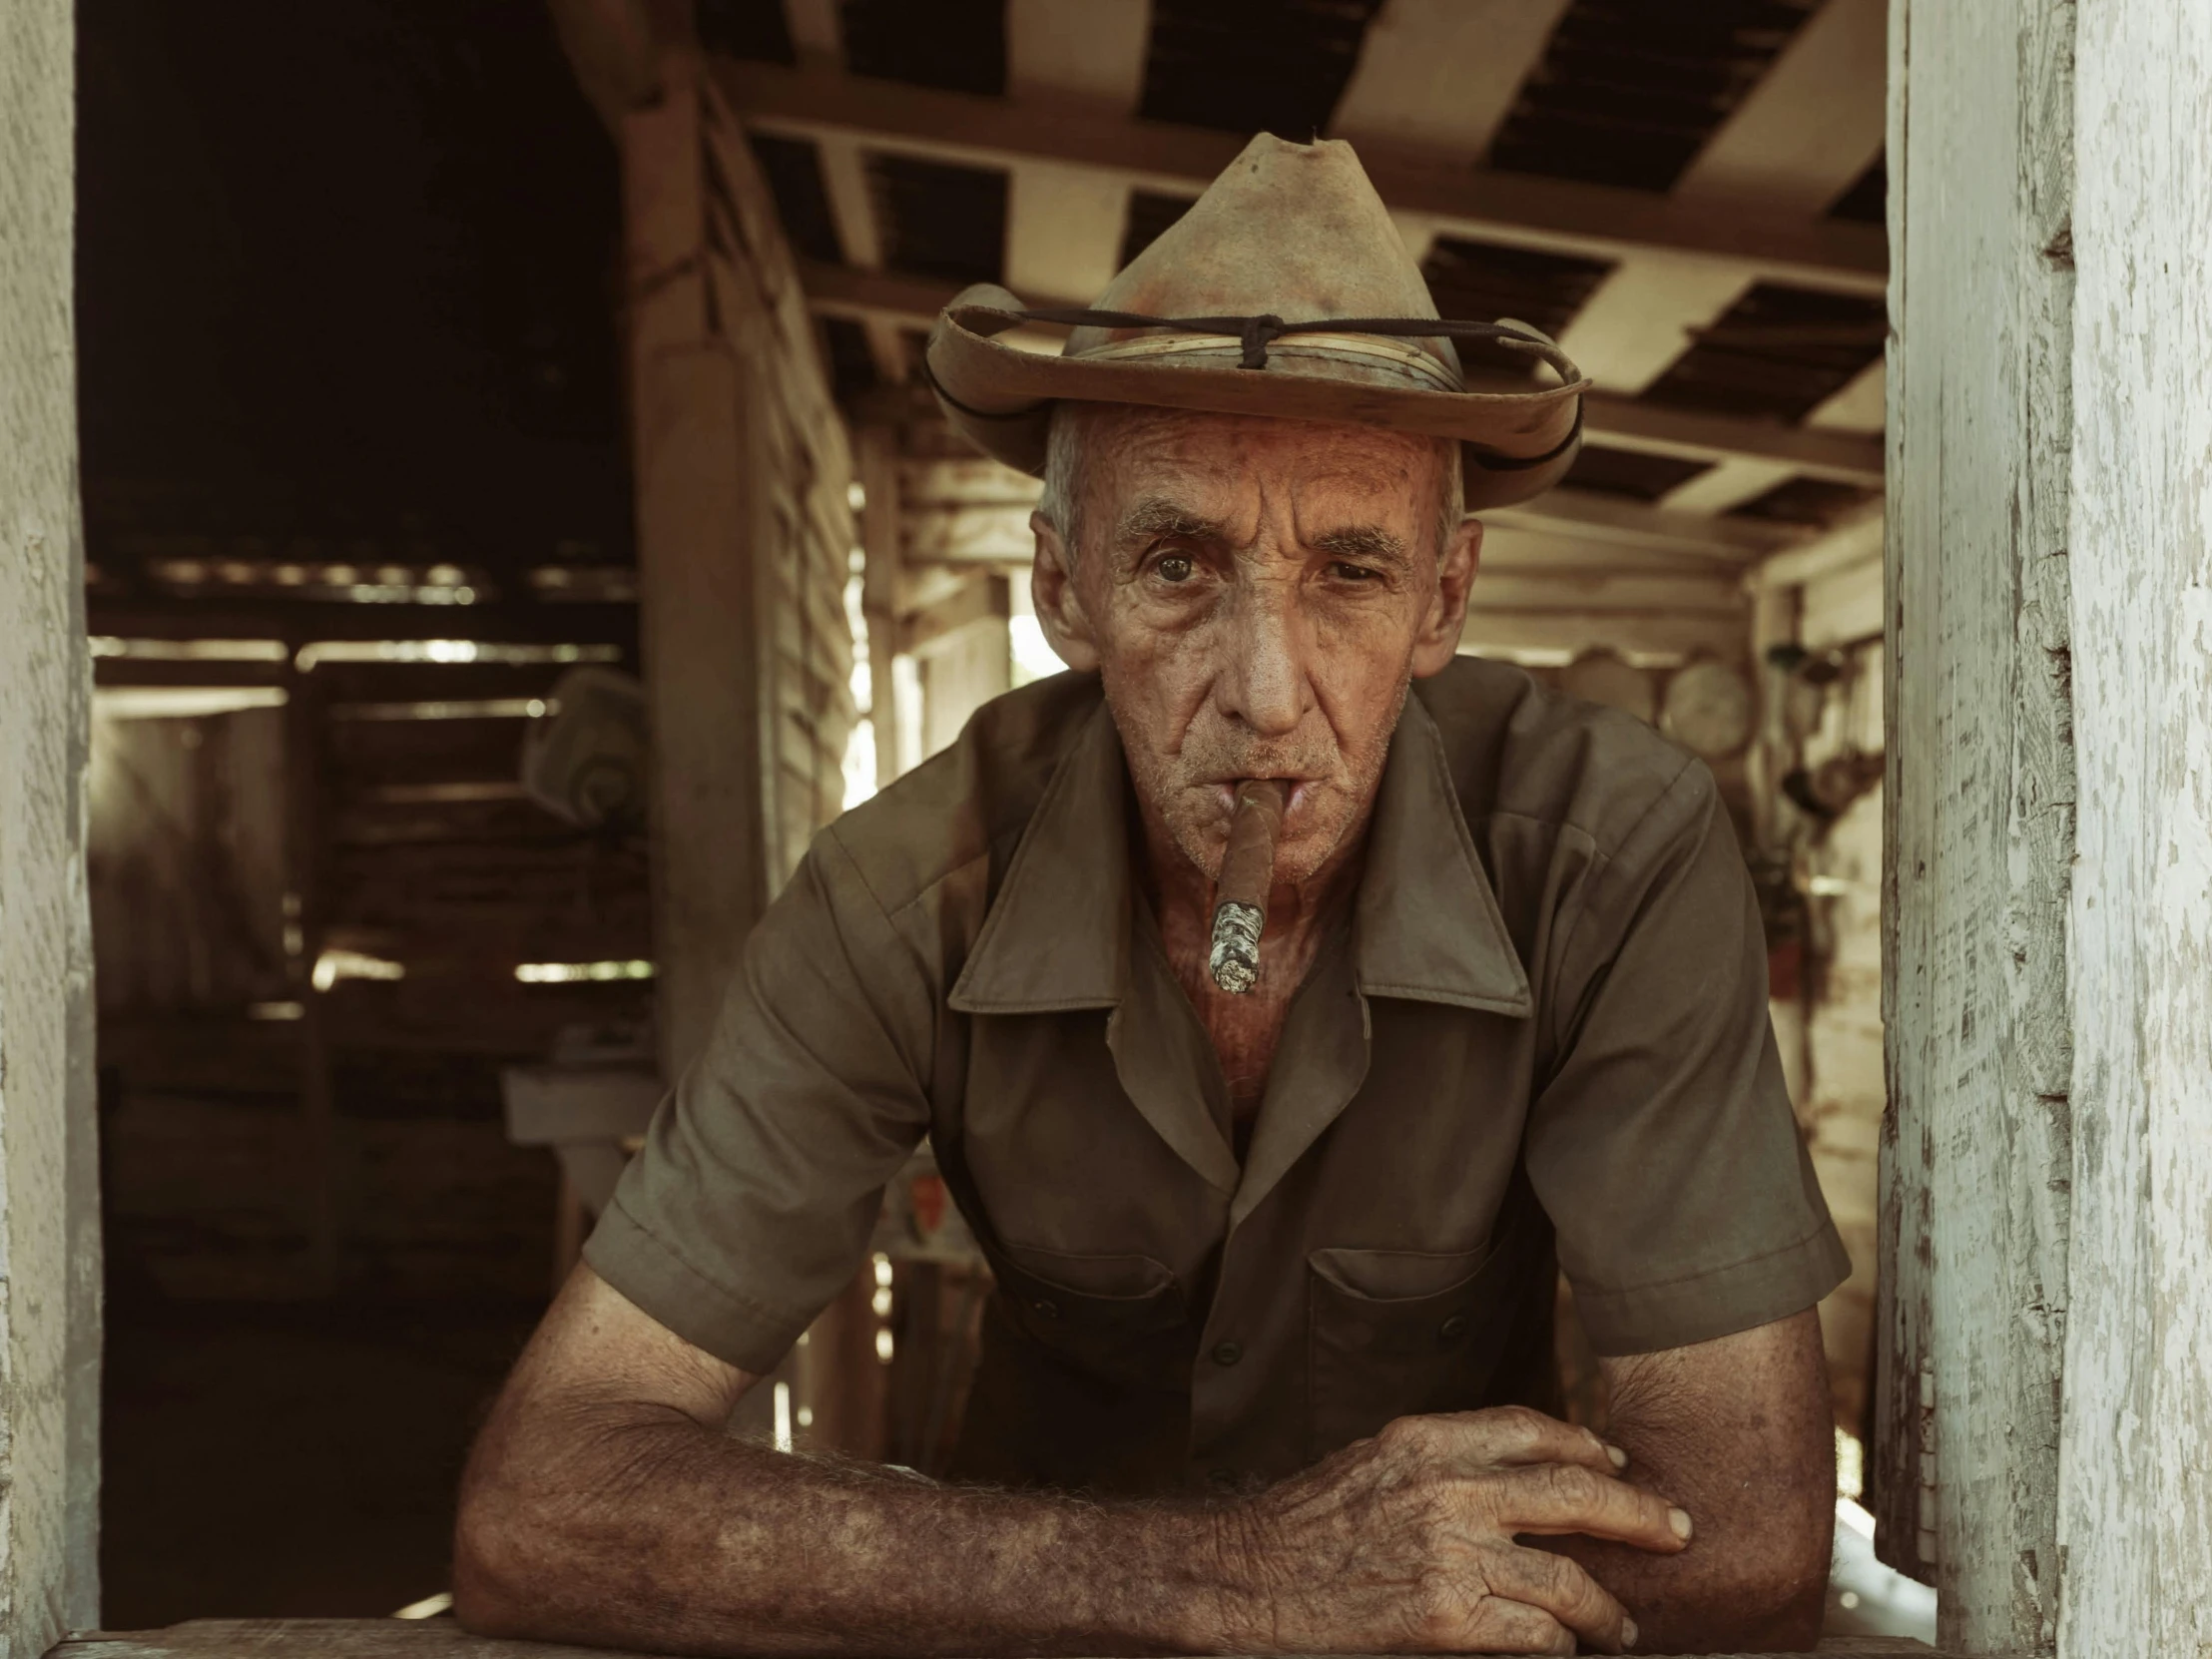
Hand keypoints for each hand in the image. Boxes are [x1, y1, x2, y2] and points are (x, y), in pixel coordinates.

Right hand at [1210, 1406, 1691, 1654]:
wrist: (1246, 1575)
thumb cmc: (1303, 1524)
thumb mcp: (1372, 1461)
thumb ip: (1441, 1463)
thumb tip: (1512, 1478)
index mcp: (1428, 1439)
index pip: (1533, 1429)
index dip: (1588, 1444)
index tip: (1621, 1462)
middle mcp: (1447, 1487)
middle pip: (1574, 1491)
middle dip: (1638, 1513)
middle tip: (1677, 1530)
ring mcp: (1450, 1553)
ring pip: (1568, 1578)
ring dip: (1607, 1608)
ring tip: (1621, 1626)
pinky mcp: (1445, 1619)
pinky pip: (1535, 1635)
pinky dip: (1560, 1646)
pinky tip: (1564, 1652)